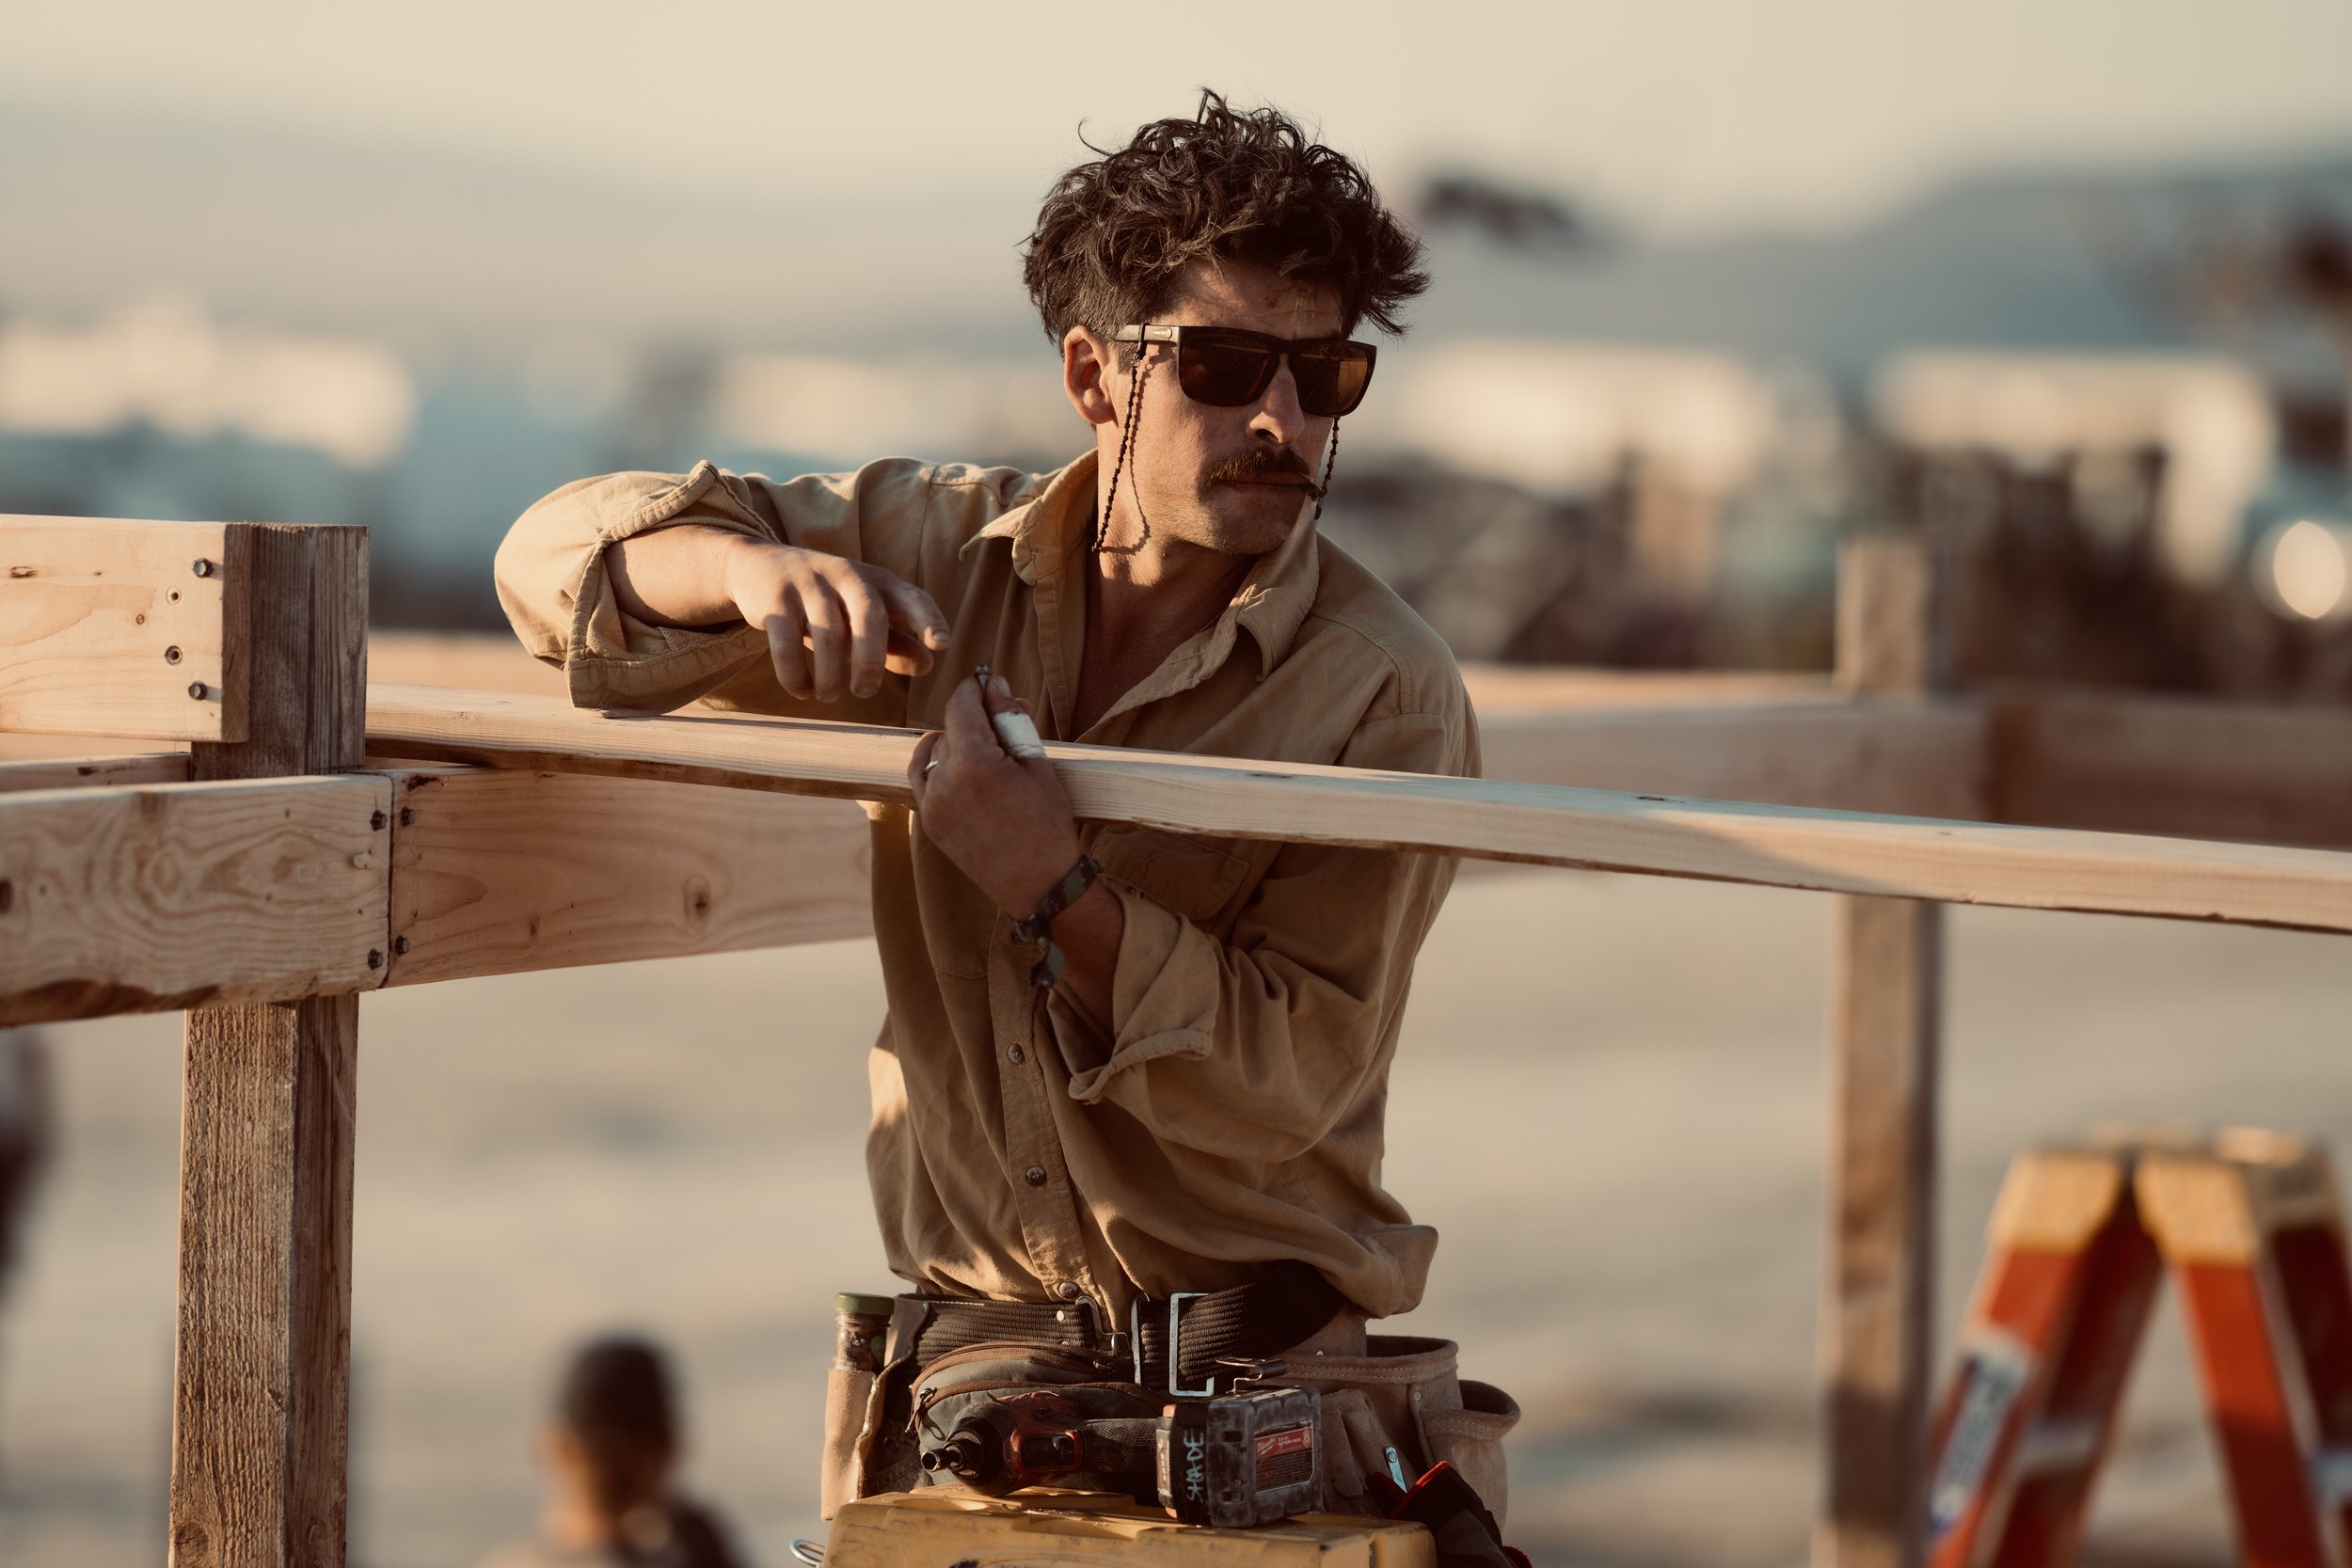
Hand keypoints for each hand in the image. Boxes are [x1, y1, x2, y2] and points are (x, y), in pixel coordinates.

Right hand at [721, 538, 948, 701]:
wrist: (759, 566)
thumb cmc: (825, 599)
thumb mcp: (861, 615)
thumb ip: (895, 642)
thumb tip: (928, 666)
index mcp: (877, 581)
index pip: (911, 596)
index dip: (928, 619)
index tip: (942, 645)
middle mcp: (847, 576)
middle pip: (870, 614)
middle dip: (871, 659)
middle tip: (864, 692)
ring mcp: (809, 584)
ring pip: (828, 633)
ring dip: (830, 675)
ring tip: (828, 696)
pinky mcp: (775, 598)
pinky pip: (786, 642)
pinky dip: (795, 674)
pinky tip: (801, 690)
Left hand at [907, 673, 1083, 916]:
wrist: (1040, 884)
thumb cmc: (1048, 825)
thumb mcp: (1038, 765)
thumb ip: (1012, 722)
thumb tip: (997, 686)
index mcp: (974, 762)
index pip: (962, 705)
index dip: (975, 687)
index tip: (987, 681)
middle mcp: (944, 780)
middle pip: (952, 727)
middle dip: (974, 716)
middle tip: (1001, 715)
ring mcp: (932, 803)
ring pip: (937, 751)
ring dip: (957, 740)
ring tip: (987, 746)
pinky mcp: (929, 821)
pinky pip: (921, 778)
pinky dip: (933, 761)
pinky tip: (948, 754)